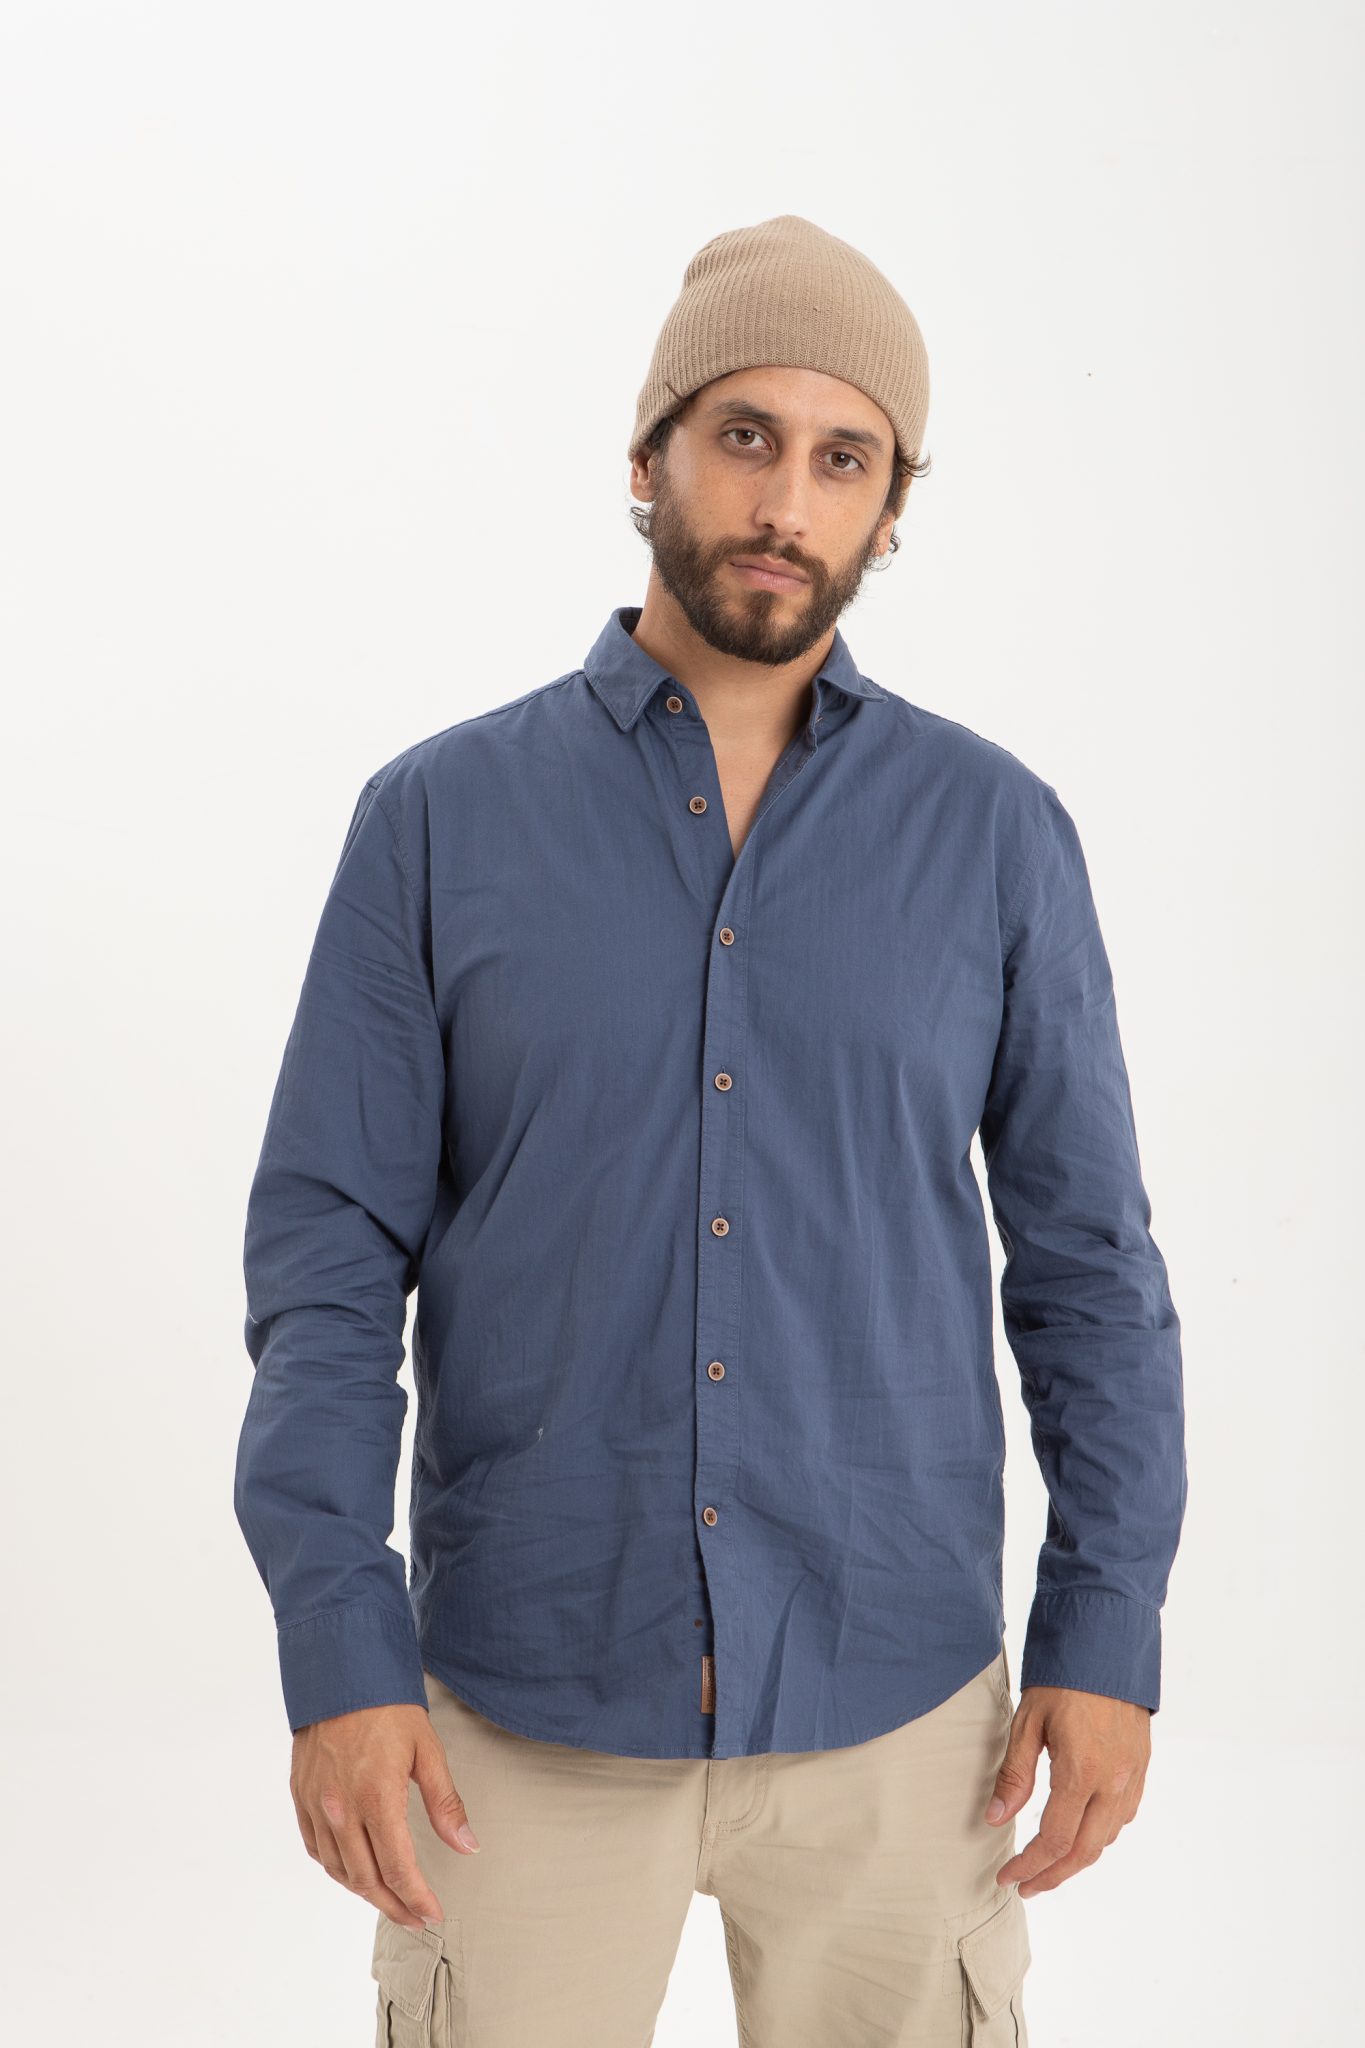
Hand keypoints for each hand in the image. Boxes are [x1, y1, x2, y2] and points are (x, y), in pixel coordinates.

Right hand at [290, 1702, 480, 1928]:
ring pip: (339, 1870)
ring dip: (365, 1892)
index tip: (433, 1913)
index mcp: (376, 1798)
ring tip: (390, 1900)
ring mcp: (316, 1805)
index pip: (398, 1869)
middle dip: (394, 1906)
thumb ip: (446, 1804)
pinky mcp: (301, 1796)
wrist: (340, 1672)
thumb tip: (467, 1846)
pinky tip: (353, 1872)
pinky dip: (336, 1869)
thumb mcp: (428, 1750)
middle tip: (415, 1918)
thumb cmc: (388, 1707)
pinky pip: (316, 1849)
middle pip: (367, 1880)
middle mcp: (341, 1809)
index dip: (417, 1899)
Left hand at [984, 1685, 1150, 1896]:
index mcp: (1082, 1772)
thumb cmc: (1062, 1678)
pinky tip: (1080, 1833)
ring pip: (1106, 1838)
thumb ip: (1015, 1774)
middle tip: (1025, 1886)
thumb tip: (996, 1819)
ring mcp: (1133, 1776)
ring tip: (1047, 1865)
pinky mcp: (1141, 1767)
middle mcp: (1114, 1782)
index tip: (1006, 1877)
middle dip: (1052, 1875)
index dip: (1028, 1865)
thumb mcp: (1028, 1720)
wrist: (1108, 1645)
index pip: (1053, 1839)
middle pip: (1084, 1851)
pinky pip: (1123, 1817)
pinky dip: (1099, 1835)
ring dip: (1076, 1859)